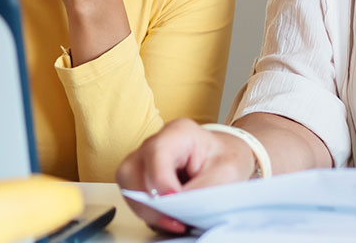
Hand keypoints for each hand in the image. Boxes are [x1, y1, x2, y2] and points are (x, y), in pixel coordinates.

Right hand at [115, 119, 258, 234]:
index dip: (161, 181)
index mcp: (178, 133)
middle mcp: (153, 143)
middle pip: (132, 172)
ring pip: (128, 188)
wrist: (223, 158)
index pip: (157, 153)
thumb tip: (179, 209)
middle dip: (150, 201)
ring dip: (148, 210)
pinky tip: (169, 217)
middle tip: (176, 220)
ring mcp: (143, 161)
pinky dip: (149, 212)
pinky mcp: (140, 179)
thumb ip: (203, 189)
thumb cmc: (225, 160)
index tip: (174, 201)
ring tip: (175, 221)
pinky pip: (133, 198)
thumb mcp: (227, 173)